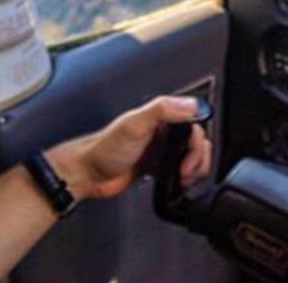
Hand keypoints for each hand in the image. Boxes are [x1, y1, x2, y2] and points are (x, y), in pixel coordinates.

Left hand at [45, 96, 212, 201]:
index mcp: (159, 115)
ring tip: (183, 177)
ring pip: (192, 157)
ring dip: (194, 169)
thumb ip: (162, 109)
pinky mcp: (158, 166)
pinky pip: (182, 171)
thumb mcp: (134, 124)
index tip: (192, 150)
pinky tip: (178, 182)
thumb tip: (191, 104)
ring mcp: (161, 149)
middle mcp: (162, 130)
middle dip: (198, 158)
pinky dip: (186, 178)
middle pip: (197, 141)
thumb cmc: (105, 148)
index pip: (194, 121)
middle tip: (185, 169)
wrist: (89, 174)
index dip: (198, 139)